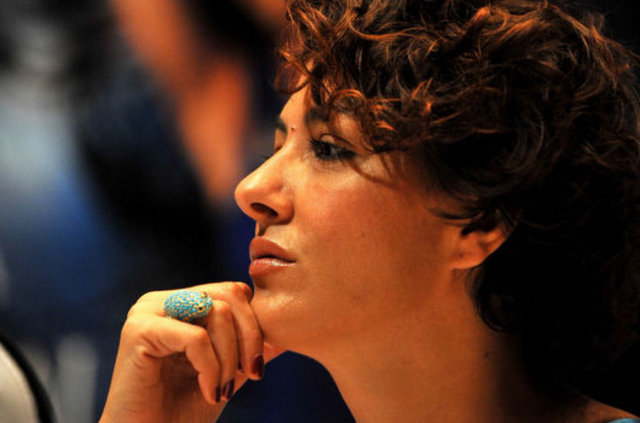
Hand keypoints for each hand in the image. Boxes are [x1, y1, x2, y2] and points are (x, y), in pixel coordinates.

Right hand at [99, 282, 283, 422]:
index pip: (234, 292)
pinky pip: (196, 338)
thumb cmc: (182, 411)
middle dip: (249, 339)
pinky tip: (209, 392)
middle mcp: (162, 299)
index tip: (257, 367)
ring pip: (216, 313)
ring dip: (230, 358)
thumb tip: (286, 331)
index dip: (254, 326)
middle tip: (251, 375)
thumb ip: (251, 349)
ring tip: (222, 390)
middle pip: (229, 296)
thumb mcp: (228, 372)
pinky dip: (211, 368)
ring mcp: (147, 311)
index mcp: (181, 303)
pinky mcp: (138, 331)